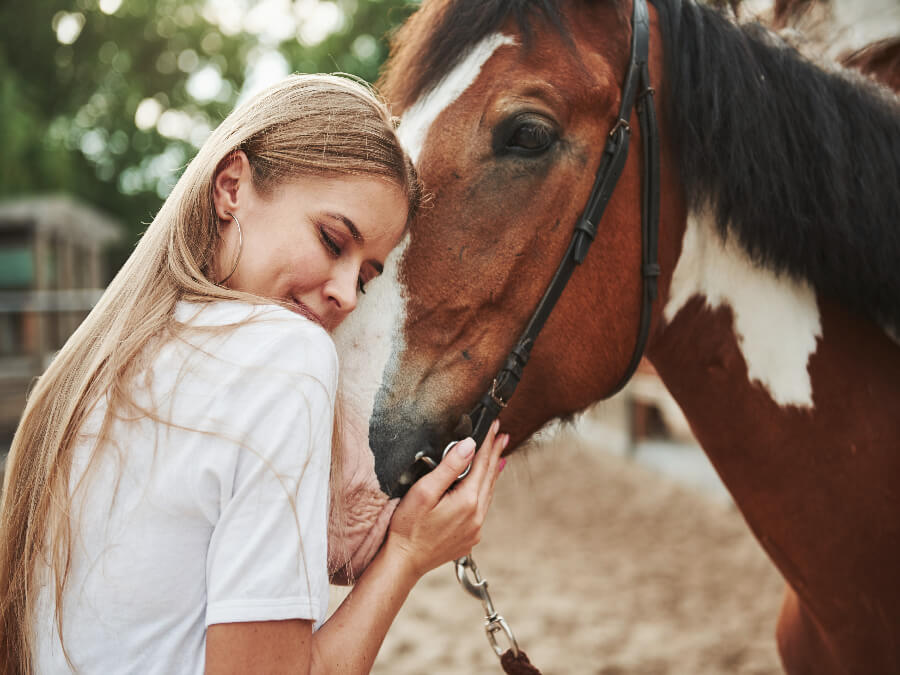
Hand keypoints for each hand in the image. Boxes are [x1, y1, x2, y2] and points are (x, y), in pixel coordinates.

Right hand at [385, 420, 507, 577]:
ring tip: (499, 456)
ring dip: (492, 473)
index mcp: (467, 501)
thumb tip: (469, 445)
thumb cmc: (407, 527)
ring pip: (488, 493)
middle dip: (495, 454)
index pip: (481, 463)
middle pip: (489, 477)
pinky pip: (482, 508)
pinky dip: (485, 491)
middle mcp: (476, 516)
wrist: (403, 562)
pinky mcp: (470, 538)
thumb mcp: (424, 492)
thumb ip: (449, 468)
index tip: (496, 426)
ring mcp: (475, 529)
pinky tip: (483, 486)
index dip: (488, 443)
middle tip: (503, 435)